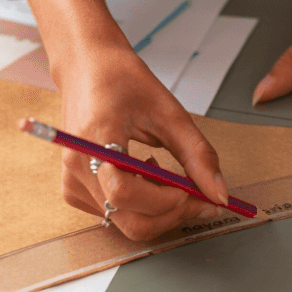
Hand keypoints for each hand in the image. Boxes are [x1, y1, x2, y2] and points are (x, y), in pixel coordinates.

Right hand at [57, 45, 228, 240]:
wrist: (87, 68)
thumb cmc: (124, 82)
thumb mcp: (169, 113)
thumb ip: (198, 155)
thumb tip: (220, 194)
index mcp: (96, 139)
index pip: (125, 193)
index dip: (164, 201)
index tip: (193, 191)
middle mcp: (77, 166)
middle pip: (129, 221)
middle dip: (171, 214)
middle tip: (198, 196)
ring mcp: (72, 181)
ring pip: (125, 222)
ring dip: (158, 208)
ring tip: (162, 172)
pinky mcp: (73, 190)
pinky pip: (114, 215)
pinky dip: (140, 205)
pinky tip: (142, 175)